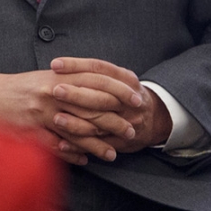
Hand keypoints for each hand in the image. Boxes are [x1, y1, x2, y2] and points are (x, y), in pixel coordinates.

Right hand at [0, 59, 145, 165]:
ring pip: (79, 131)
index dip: (120, 90)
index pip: (97, 81)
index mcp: (57, 77)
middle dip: (115, 121)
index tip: (137, 99)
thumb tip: (101, 87)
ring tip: (112, 154)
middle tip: (131, 131)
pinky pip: (58, 146)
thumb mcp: (44, 77)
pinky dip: (73, 154)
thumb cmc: (16, 87)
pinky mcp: (31, 132)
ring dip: (98, 144)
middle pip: (93, 108)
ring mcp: (42, 114)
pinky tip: (84, 159)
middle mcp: (52, 94)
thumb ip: (70, 79)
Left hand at [50, 57, 171, 154]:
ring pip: (100, 122)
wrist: (155, 118)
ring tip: (56, 119)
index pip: (99, 68)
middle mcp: (129, 100)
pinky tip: (62, 144)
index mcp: (126, 79)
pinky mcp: (122, 141)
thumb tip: (57, 67)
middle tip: (55, 91)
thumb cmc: (124, 93)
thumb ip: (93, 72)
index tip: (55, 65)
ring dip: (76, 123)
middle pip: (101, 95)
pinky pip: (98, 145)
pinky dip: (79, 145)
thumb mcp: (118, 77)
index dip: (77, 65)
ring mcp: (128, 122)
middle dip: (77, 94)